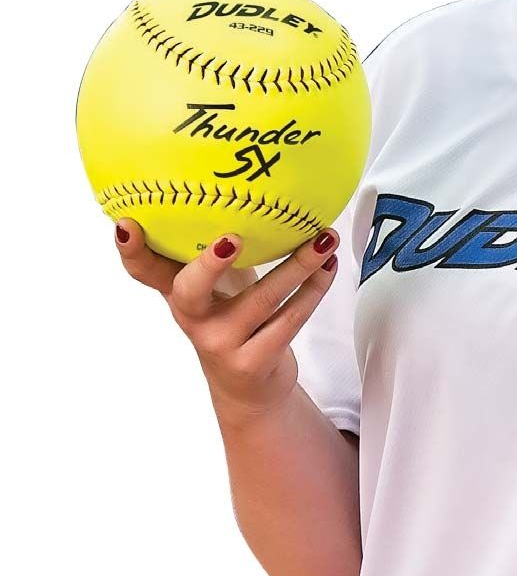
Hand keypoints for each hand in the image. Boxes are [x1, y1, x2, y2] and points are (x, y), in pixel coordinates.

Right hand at [113, 218, 340, 421]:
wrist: (250, 388)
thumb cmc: (235, 320)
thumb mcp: (218, 287)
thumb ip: (217, 249)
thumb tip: (254, 187)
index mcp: (179, 293)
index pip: (145, 270)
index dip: (131, 249)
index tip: (127, 223)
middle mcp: (193, 319)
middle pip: (188, 291)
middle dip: (209, 264)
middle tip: (233, 238)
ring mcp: (220, 344)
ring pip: (262, 300)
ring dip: (299, 265)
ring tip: (324, 238)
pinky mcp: (253, 362)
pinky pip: (289, 319)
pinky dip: (314, 288)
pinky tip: (329, 265)